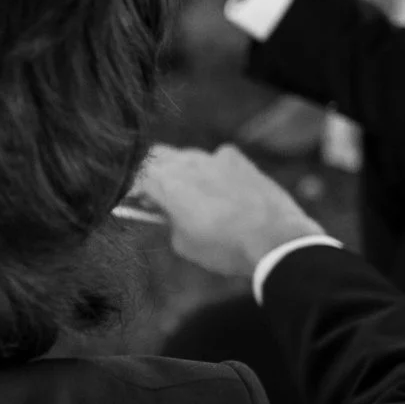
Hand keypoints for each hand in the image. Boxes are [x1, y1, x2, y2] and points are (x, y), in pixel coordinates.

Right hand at [132, 143, 325, 277]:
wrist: (274, 239)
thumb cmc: (225, 247)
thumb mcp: (184, 244)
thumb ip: (167, 222)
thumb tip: (168, 213)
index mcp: (166, 183)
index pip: (134, 178)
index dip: (130, 191)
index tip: (132, 203)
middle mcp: (187, 162)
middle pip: (156, 157)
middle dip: (152, 174)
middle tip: (155, 196)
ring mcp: (214, 157)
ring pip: (186, 156)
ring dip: (181, 171)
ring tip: (189, 195)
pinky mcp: (238, 159)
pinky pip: (215, 158)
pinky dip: (210, 170)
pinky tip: (219, 189)